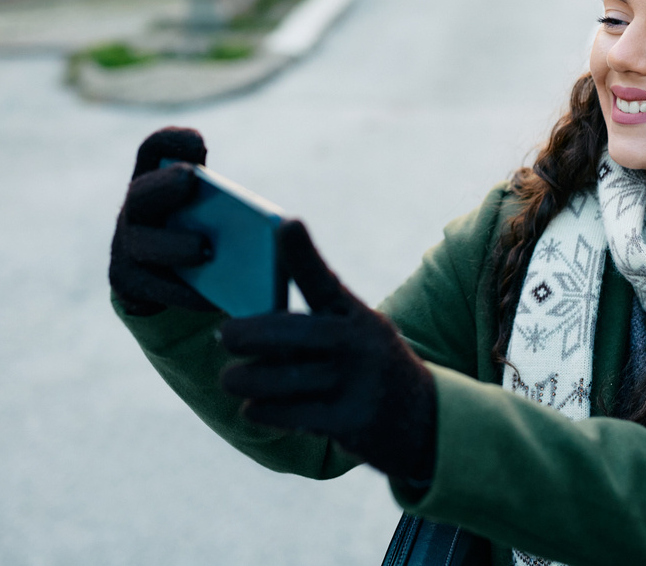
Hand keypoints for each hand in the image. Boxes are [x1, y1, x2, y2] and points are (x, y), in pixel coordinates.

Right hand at [109, 127, 216, 315]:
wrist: (172, 282)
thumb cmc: (203, 235)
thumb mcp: (214, 214)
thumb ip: (229, 207)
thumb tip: (270, 223)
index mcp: (157, 180)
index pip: (155, 150)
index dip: (172, 142)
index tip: (199, 142)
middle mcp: (136, 208)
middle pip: (141, 192)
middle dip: (164, 183)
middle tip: (189, 177)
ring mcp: (126, 245)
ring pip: (142, 243)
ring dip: (174, 245)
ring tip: (206, 251)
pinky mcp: (128, 283)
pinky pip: (152, 288)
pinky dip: (182, 293)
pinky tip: (212, 299)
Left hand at [219, 220, 436, 482]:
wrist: (422, 419)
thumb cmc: (364, 366)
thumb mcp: (353, 333)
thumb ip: (310, 324)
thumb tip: (246, 325)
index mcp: (355, 315)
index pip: (324, 281)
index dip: (303, 253)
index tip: (285, 224)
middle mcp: (359, 343)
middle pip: (293, 332)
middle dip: (249, 334)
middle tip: (224, 335)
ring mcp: (358, 383)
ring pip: (284, 378)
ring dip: (247, 380)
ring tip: (230, 379)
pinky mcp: (352, 421)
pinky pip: (292, 414)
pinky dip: (264, 411)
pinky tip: (251, 408)